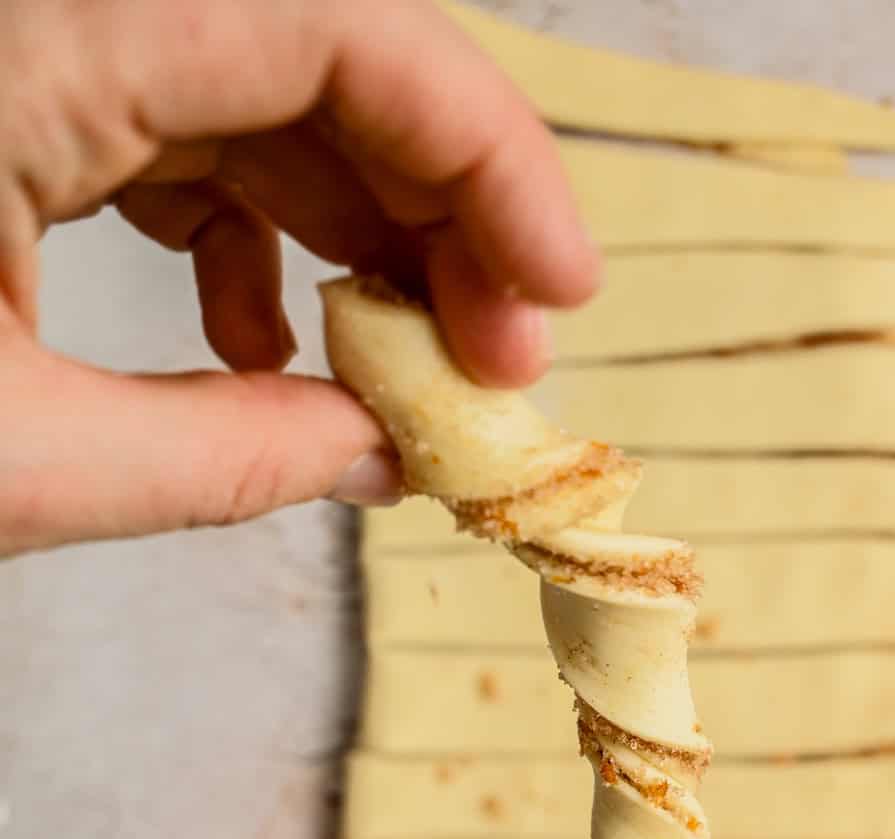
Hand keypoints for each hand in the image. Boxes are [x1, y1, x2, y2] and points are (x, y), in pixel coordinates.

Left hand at [0, 0, 598, 553]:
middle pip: (322, 59)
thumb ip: (213, 459)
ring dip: (363, 238)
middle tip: (502, 365)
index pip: (334, 28)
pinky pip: (183, 140)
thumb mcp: (14, 459)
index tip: (561, 288)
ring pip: (265, 102)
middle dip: (441, 211)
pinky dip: (257, 244)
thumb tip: (379, 460)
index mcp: (40, 48)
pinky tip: (266, 354)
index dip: (484, 150)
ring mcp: (41, 58)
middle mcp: (54, 21)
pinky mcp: (25, 108)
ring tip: (410, 378)